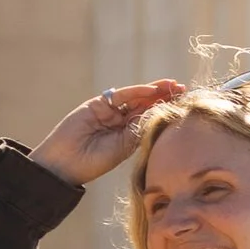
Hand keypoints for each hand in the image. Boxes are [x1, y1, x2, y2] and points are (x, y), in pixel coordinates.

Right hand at [30, 80, 183, 189]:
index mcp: (127, 136)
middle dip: (163, 95)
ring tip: (171, 85)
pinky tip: (152, 89)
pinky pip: (120, 95)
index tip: (184, 104)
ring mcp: (108, 112)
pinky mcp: (97, 104)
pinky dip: (136, 91)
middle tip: (182, 88)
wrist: (65, 163)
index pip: (150, 118)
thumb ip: (137, 132)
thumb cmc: (93, 163)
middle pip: (145, 104)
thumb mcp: (122, 148)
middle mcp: (119, 122)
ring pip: (135, 97)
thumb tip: (159, 117)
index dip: (165, 110)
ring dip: (153, 90)